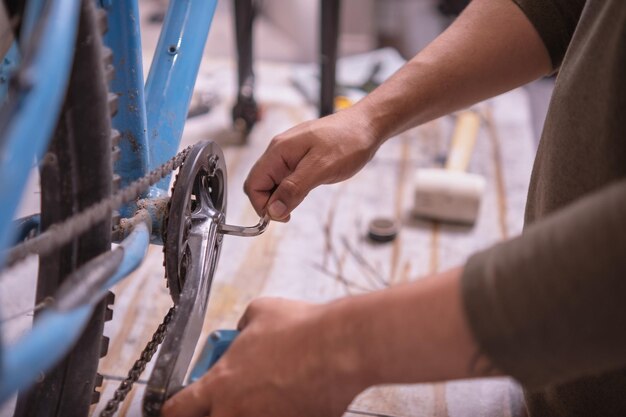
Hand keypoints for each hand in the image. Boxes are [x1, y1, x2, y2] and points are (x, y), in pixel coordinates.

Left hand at [161, 298, 364, 416]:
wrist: (340, 347)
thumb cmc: (301, 329)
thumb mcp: (259, 312)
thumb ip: (241, 328)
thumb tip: (242, 331)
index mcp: (220, 384)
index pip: (177, 410)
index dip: (174, 409)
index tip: (179, 406)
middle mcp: (237, 412)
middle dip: (213, 409)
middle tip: (229, 394)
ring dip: (252, 407)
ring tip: (272, 387)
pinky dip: (283, 407)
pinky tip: (295, 392)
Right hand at [244, 109, 379, 220]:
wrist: (367, 125)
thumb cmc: (348, 140)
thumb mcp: (321, 168)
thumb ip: (294, 189)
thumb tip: (273, 210)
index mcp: (279, 150)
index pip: (253, 184)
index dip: (262, 205)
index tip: (280, 216)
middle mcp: (280, 150)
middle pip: (259, 184)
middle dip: (269, 203)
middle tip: (289, 214)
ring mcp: (289, 154)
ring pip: (272, 182)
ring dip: (281, 197)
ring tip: (299, 202)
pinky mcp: (300, 158)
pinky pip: (286, 178)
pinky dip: (290, 190)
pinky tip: (304, 193)